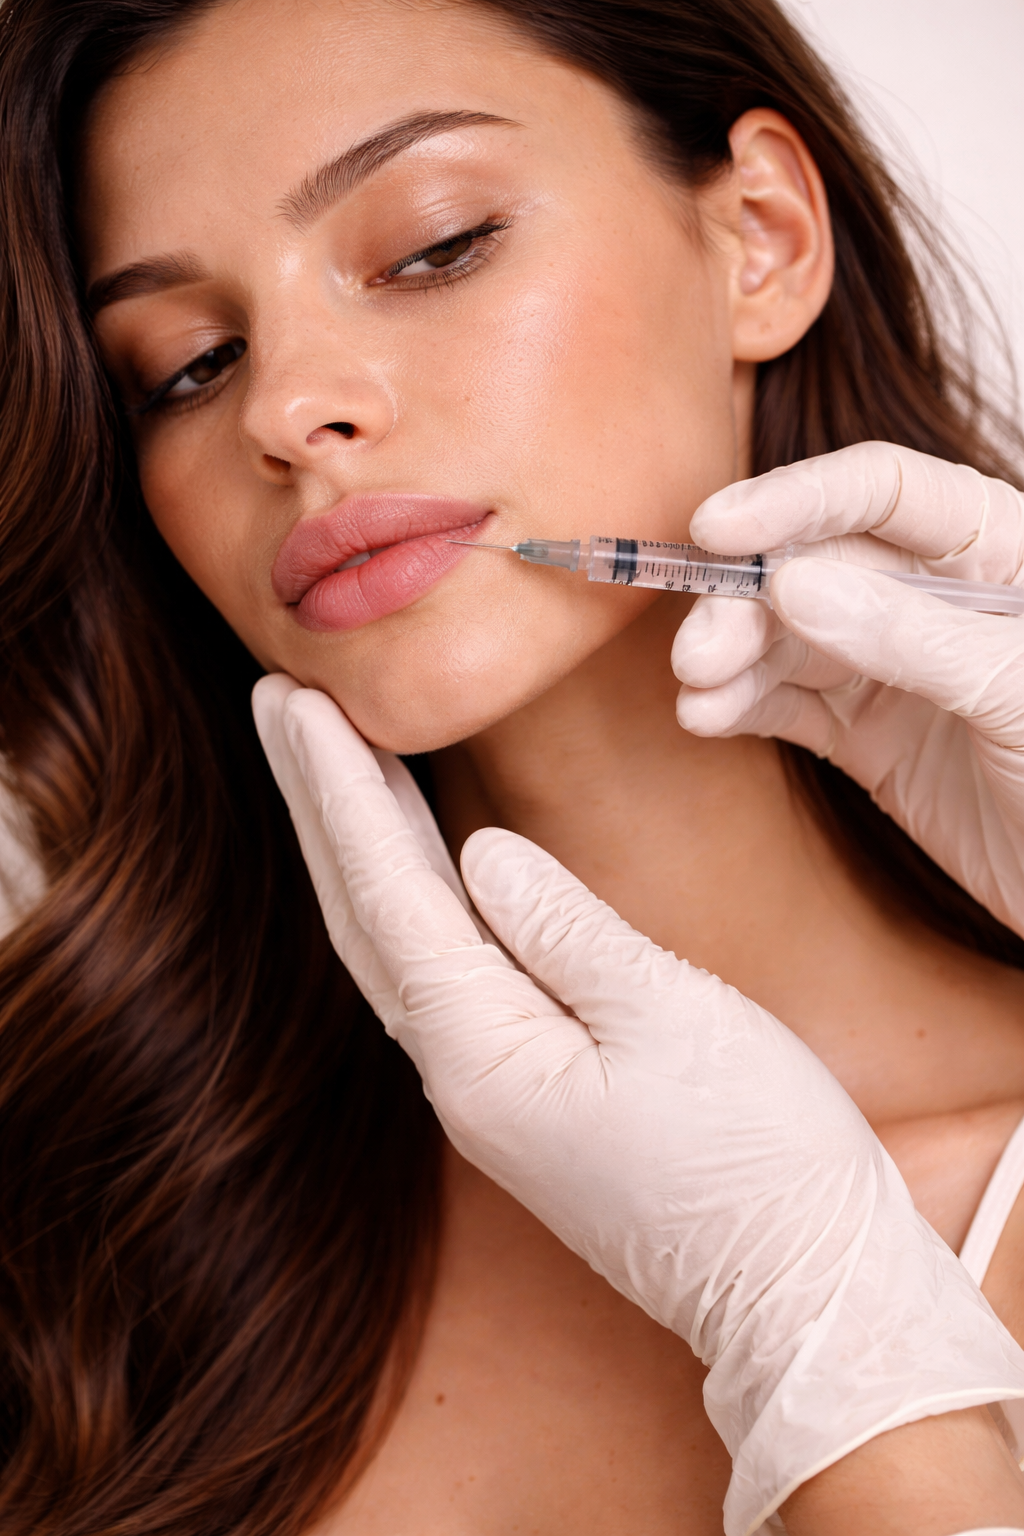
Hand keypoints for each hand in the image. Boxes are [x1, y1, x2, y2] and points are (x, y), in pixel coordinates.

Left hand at [253, 673, 1023, 1535]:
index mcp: (483, 1053)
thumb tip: (480, 850)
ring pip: (394, 943)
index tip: (299, 700)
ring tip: (330, 756)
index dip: (341, 789)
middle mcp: (460, 1076)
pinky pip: (441, 972)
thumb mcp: (671, 1019)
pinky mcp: (525, 1095)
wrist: (803, 1292)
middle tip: (279, 699)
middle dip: (320, 803)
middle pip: (364, 914)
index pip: (388, 893)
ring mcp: (488, 1091)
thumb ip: (563, 930)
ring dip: (357, 844)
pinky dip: (410, 897)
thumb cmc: (757, 1157)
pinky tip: (415, 858)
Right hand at [673, 441, 1023, 936]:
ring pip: (790, 636)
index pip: (885, 490)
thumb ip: (912, 636)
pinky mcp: (868, 737)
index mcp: (996, 550)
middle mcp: (935, 595)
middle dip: (747, 600)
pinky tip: (707, 716)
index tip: (717, 529)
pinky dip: (743, 707)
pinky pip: (791, 707)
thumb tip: (792, 584)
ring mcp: (895, 666)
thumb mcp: (1013, 691)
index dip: (797, 498)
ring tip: (696, 689)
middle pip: (817, 564)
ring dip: (732, 657)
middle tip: (697, 650)